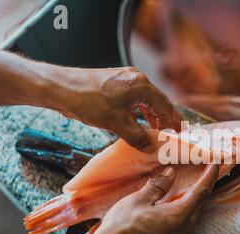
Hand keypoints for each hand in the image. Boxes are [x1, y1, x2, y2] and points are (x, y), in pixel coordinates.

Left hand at [55, 67, 180, 151]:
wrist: (60, 88)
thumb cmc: (88, 101)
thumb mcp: (116, 123)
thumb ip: (137, 136)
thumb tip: (151, 147)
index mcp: (141, 86)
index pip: (165, 105)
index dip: (174, 121)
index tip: (179, 134)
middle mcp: (136, 79)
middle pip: (158, 101)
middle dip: (164, 119)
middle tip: (169, 135)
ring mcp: (125, 79)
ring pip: (146, 100)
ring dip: (152, 116)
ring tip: (154, 132)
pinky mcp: (115, 83)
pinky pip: (134, 99)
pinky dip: (139, 111)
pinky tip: (137, 122)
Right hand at [87, 164, 218, 233]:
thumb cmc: (121, 228)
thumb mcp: (138, 200)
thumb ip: (158, 186)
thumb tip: (171, 173)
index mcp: (178, 217)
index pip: (201, 192)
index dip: (210, 176)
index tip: (215, 162)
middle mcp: (183, 231)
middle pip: (199, 204)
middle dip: (202, 186)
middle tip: (203, 169)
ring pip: (191, 214)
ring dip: (191, 198)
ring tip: (189, 182)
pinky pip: (182, 222)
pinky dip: (182, 208)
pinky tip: (173, 201)